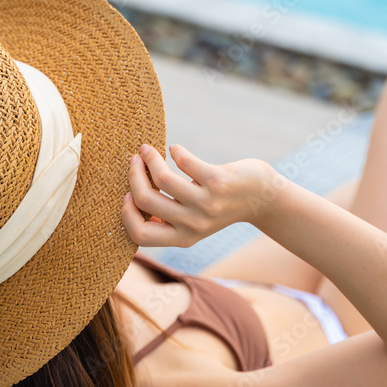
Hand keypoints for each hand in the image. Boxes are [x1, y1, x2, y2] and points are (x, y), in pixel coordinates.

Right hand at [121, 143, 273, 247]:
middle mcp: (193, 224)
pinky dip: (175, 151)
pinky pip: (184, 162)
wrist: (261, 198)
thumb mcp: (194, 222)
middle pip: (146, 200)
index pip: (140, 236)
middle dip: (134, 176)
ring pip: (162, 179)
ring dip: (150, 159)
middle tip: (134, 160)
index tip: (126, 193)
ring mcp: (206, 204)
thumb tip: (133, 198)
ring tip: (148, 149)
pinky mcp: (217, 182)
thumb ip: (170, 218)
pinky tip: (175, 148)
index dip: (127, 214)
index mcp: (183, 237)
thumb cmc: (220, 205)